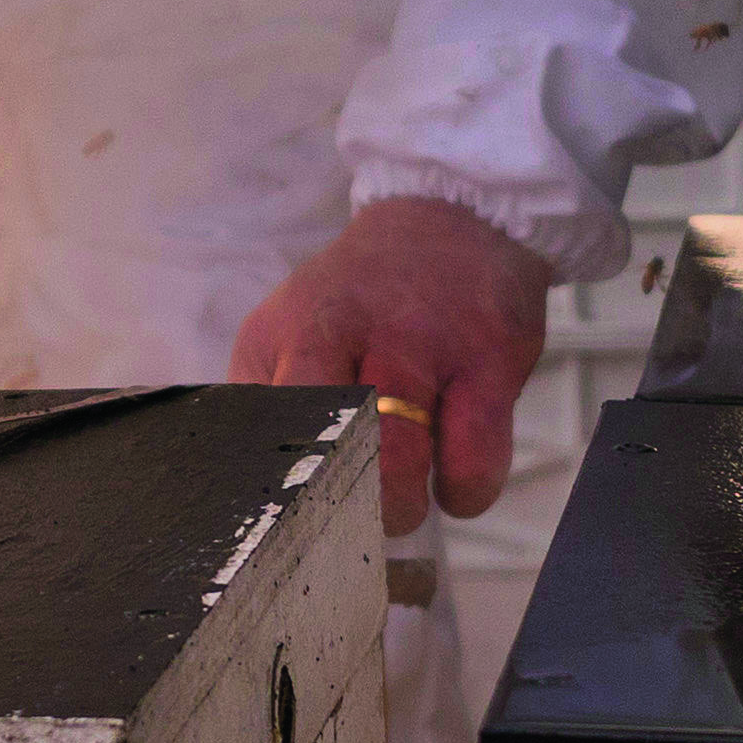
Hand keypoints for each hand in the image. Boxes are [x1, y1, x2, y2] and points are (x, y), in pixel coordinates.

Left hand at [232, 197, 555, 535]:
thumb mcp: (296, 328)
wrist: (458, 214)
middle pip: (317, 447)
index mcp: (281, 334)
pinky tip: (458, 478)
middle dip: (336, 507)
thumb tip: (264, 493)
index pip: (255, 434)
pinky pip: (473, 462)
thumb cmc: (373, 298)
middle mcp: (341, 332)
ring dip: (400, 505)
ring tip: (406, 501)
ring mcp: (418, 344)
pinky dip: (465, 491)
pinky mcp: (488, 360)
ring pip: (395, 461)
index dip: (275, 498)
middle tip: (353, 518)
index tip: (291, 529)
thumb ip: (275, 400)